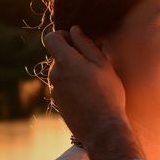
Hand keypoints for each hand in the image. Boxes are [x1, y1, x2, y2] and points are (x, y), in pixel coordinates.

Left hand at [44, 26, 141, 159]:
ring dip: (73, 72)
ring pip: (61, 72)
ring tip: (94, 83)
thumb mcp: (103, 65)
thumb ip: (86, 44)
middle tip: (94, 65)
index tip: (78, 42)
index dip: (63, 35)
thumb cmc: (107, 94)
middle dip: (72, 55)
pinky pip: (63, 86)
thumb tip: (74, 30)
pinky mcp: (57, 103)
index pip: (51, 38)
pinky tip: (89, 96)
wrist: (102, 129)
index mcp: (65, 62)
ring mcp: (54, 90)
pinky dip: (72, 86)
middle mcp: (54, 75)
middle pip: (58, 55)